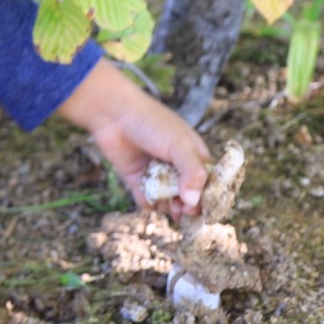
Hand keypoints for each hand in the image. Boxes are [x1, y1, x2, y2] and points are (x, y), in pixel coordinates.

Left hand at [54, 58, 210, 217]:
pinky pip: (147, 200)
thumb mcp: (179, 145)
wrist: (113, 114)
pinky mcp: (138, 179)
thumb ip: (192, 172)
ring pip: (169, 202)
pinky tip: (147, 199)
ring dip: (169, 207)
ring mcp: (158, 174)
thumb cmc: (152, 123)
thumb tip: (193, 202)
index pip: (210, 183)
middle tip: (182, 209)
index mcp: (195, 156)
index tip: (201, 206)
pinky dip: (148, 203)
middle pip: (190, 197)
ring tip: (167, 204)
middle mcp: (178, 167)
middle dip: (188, 207)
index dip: (208, 197)